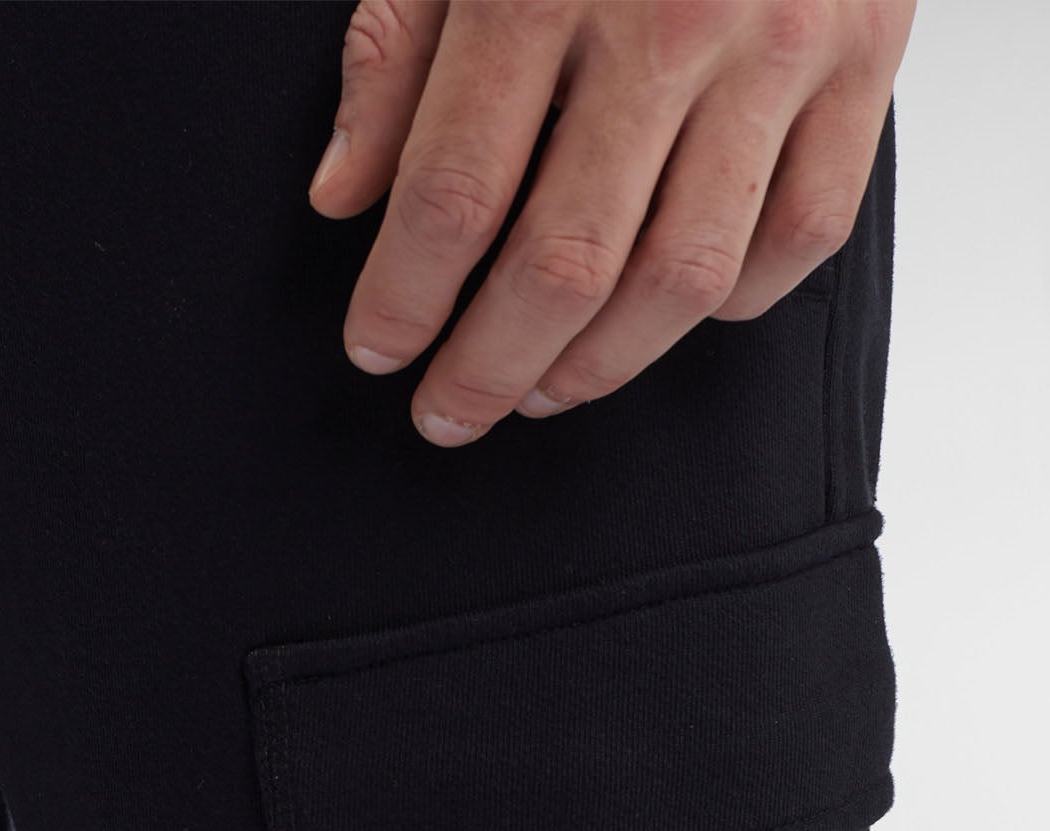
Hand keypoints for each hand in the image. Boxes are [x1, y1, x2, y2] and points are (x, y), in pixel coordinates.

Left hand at [308, 0, 914, 444]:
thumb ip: (397, 52)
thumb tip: (344, 197)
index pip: (454, 192)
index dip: (404, 297)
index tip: (376, 350)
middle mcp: (670, 20)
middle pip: (563, 263)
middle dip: (489, 367)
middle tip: (448, 413)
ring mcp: (780, 48)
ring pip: (682, 278)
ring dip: (599, 365)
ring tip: (541, 390)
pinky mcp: (865, 64)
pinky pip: (799, 238)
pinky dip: (727, 304)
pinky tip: (660, 316)